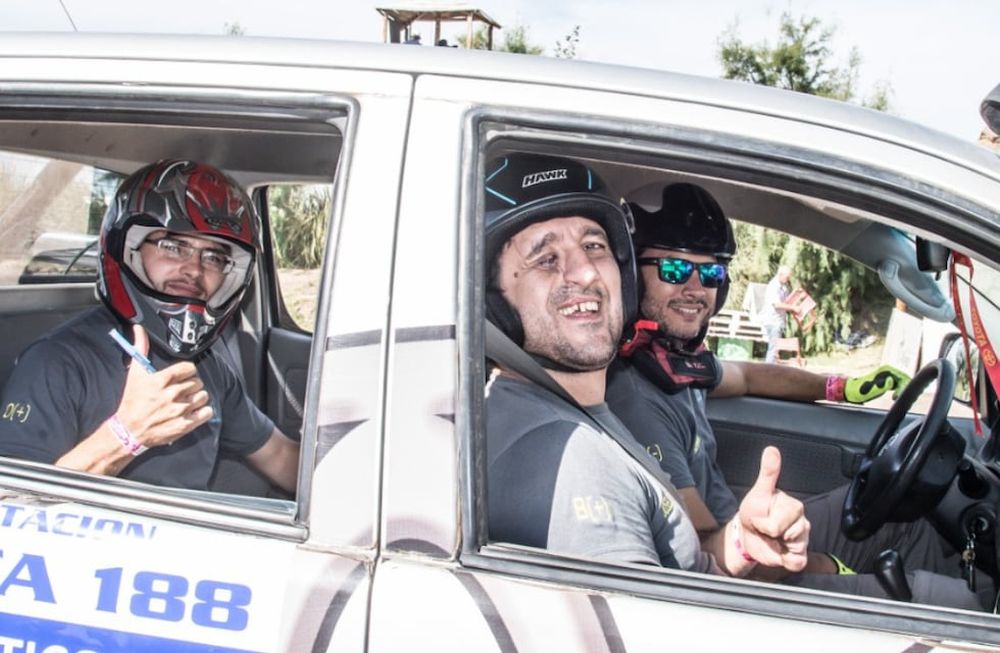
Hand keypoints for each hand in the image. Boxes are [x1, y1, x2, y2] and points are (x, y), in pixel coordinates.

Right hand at [115, 325, 212, 447]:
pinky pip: (206, 412)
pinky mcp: (184, 425)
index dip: (187, 371)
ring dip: (197, 397)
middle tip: (183, 389)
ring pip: (203, 396)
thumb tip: (138, 330)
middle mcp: (172, 395)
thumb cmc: (131, 401)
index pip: (189, 368)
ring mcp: (179, 410)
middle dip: (191, 384)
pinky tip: (194, 411)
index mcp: (161, 380)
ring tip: (187, 400)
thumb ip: (140, 348)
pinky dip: (203, 411)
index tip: (183, 375)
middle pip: (197, 382)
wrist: (128, 430)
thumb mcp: (134, 373)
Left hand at [736, 446, 808, 571]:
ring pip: (794, 548)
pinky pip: (798, 562)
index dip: (763, 523)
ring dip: (776, 546)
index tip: (758, 517)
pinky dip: (785, 561)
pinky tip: (778, 549)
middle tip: (764, 528)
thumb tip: (772, 449)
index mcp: (793, 506)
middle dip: (769, 534)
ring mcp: (802, 539)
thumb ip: (767, 472)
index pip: (778, 522)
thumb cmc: (755, 512)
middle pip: (787, 534)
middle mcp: (801, 521)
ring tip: (771, 538)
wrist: (749, 534)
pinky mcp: (800, 555)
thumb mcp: (758, 492)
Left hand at [844, 364, 910, 402]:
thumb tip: (891, 381)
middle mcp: (888, 371)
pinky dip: (900, 391)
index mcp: (886, 370)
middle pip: (905, 379)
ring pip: (903, 382)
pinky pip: (899, 385)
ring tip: (895, 398)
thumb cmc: (858, 391)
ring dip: (903, 390)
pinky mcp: (887, 381)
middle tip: (897, 398)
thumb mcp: (870, 390)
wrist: (851, 392)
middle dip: (905, 389)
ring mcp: (888, 375)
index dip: (904, 387)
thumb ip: (881, 386)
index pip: (904, 376)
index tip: (897, 396)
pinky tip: (895, 397)